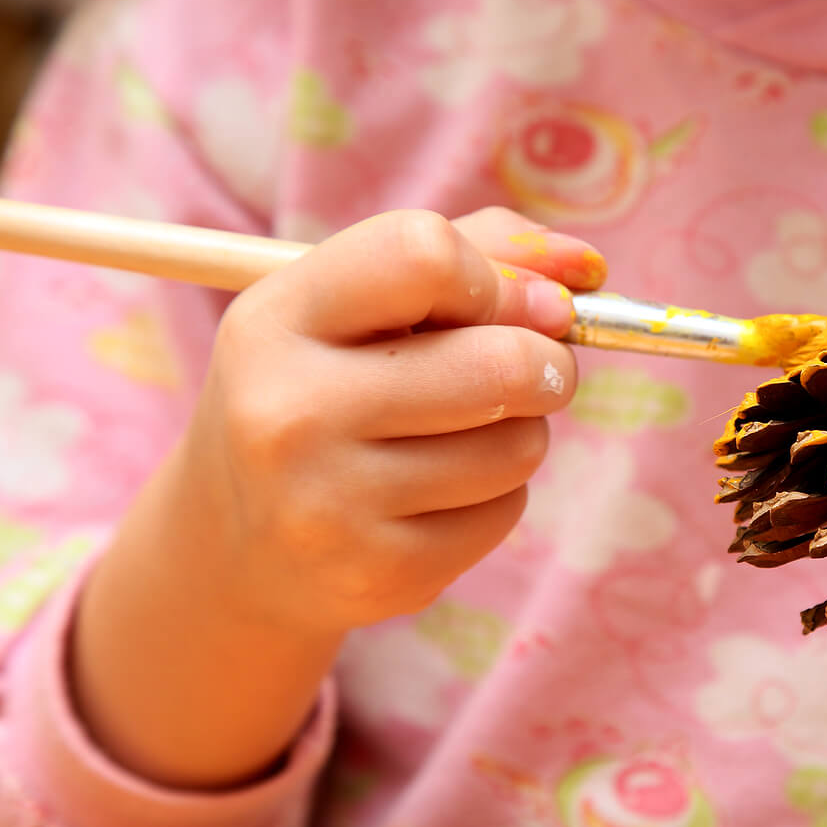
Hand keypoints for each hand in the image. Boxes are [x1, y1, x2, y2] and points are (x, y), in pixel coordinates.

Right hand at [74, 207, 604, 786]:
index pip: (424, 255)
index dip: (499, 276)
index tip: (515, 301)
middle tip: (534, 368)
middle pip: (501, 362)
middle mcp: (290, 413)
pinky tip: (440, 493)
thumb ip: (480, 252)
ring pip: (519, 443)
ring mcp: (330, 504)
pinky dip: (499, 493)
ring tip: (464, 432)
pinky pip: (506, 510)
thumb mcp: (360, 304)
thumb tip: (588, 268)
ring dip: (521, 429)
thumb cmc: (326, 388)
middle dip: (546, 360)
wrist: (238, 540)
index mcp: (277, 319)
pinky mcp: (379, 574)